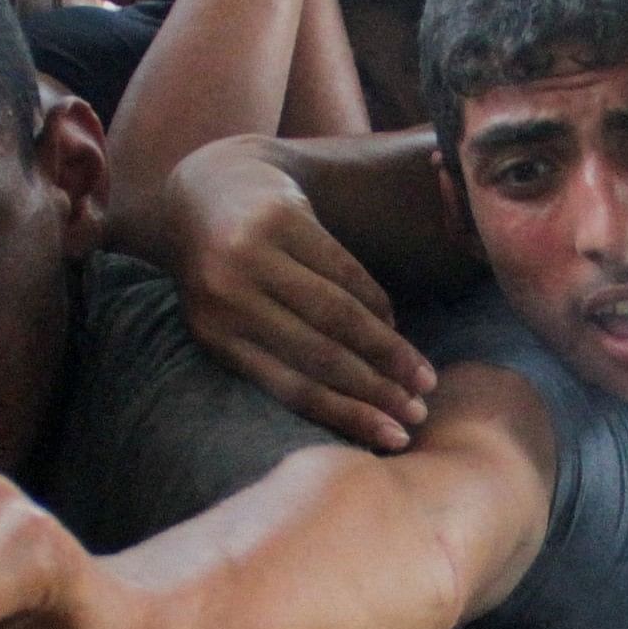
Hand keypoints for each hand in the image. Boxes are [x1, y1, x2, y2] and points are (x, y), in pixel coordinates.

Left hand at [164, 144, 436, 450]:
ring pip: (339, 313)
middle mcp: (228, 294)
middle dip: (377, 388)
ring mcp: (254, 253)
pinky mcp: (282, 217)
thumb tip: (356, 411)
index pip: (291, 386)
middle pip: (320, 353)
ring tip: (422, 376)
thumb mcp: (232, 321)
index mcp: (214, 333)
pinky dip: (376, 302)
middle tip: (419, 412)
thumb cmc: (226, 274)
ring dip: (388, 349)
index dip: (347, 415)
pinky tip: (395, 326)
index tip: (393, 439)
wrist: (205, 189)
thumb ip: (276, 360)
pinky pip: (344, 269)